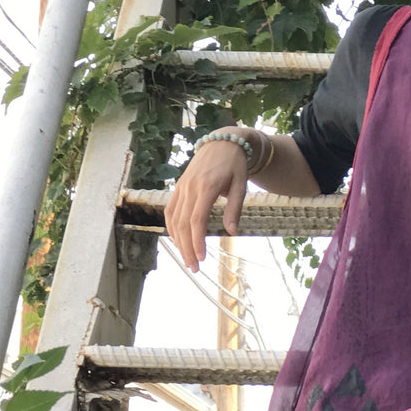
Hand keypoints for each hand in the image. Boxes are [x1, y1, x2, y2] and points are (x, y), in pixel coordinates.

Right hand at [164, 137, 249, 270]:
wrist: (222, 142)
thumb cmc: (235, 166)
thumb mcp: (240, 186)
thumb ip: (235, 209)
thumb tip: (231, 232)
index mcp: (206, 187)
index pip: (197, 219)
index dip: (197, 240)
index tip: (201, 258)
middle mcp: (190, 188)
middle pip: (183, 223)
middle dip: (187, 248)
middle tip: (194, 268)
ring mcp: (181, 187)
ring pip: (173, 219)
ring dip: (178, 242)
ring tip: (187, 260)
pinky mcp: (178, 188)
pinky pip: (170, 211)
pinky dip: (172, 228)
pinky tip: (178, 242)